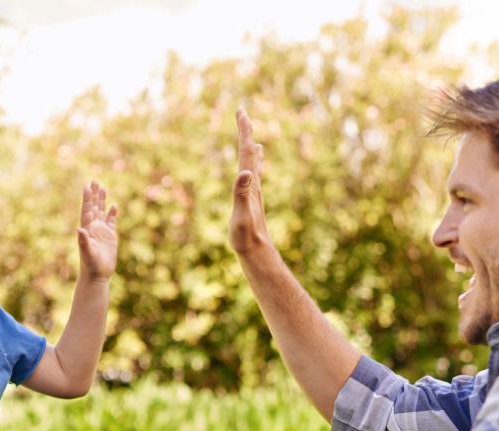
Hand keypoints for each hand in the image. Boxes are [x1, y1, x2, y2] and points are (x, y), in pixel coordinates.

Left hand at [77, 180, 118, 281]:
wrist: (98, 275)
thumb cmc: (91, 265)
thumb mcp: (88, 253)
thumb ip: (83, 241)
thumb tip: (79, 229)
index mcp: (87, 229)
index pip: (87, 210)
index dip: (87, 198)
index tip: (86, 186)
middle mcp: (93, 227)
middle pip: (93, 207)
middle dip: (94, 194)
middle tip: (94, 180)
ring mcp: (102, 231)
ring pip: (102, 211)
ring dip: (102, 200)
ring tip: (102, 187)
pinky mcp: (110, 236)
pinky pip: (112, 221)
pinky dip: (112, 213)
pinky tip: (113, 205)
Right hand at [228, 108, 269, 254]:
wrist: (257, 251)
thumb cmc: (246, 235)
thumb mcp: (241, 213)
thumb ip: (242, 193)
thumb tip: (244, 172)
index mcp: (250, 183)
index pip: (246, 151)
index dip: (244, 131)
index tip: (242, 111)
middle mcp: (254, 184)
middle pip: (250, 153)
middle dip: (246, 133)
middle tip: (243, 114)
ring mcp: (254, 192)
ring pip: (253, 165)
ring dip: (251, 150)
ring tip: (253, 141)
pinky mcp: (252, 201)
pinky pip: (252, 178)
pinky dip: (251, 168)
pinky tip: (252, 171)